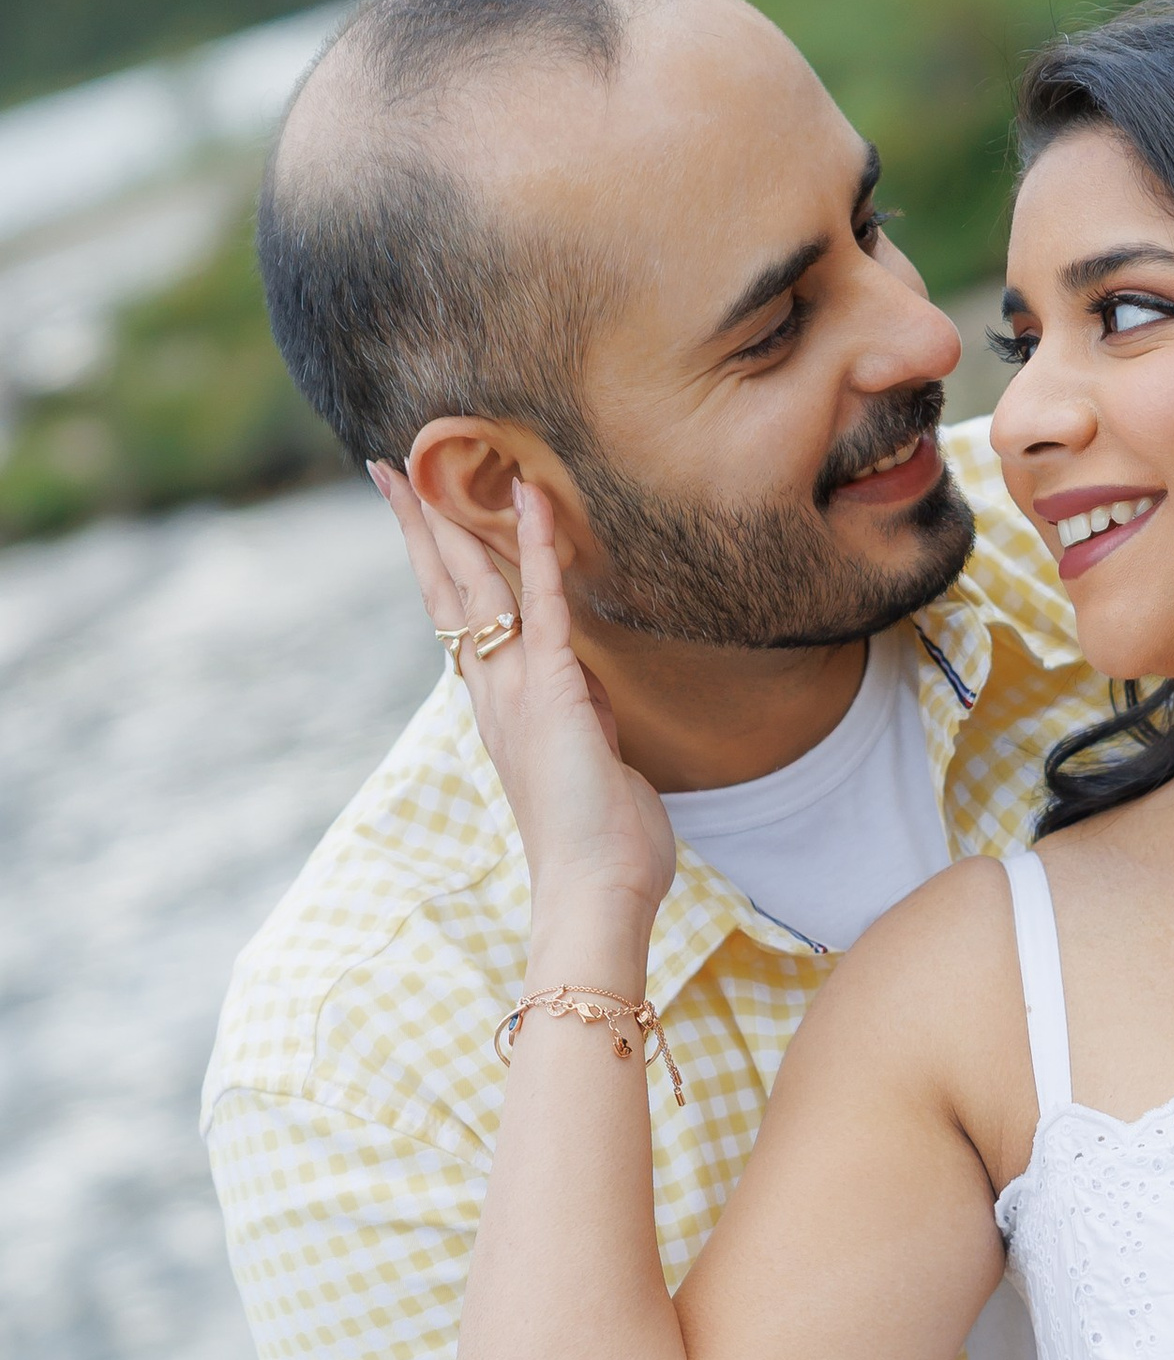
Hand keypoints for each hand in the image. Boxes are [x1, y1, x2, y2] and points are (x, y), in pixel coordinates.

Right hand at [371, 463, 672, 919]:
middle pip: (445, 593)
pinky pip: (548, 604)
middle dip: (418, 528)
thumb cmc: (601, 847)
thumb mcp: (592, 767)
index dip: (434, 568)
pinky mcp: (555, 691)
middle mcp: (494, 695)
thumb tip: (588, 695)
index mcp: (498, 712)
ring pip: (476, 587)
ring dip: (454, 520)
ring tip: (424, 463)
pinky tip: (532, 496)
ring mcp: (518, 691)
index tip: (413, 520)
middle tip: (388, 471)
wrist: (594, 895)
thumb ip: (584, 723)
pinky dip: (540, 547)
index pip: (456, 623)